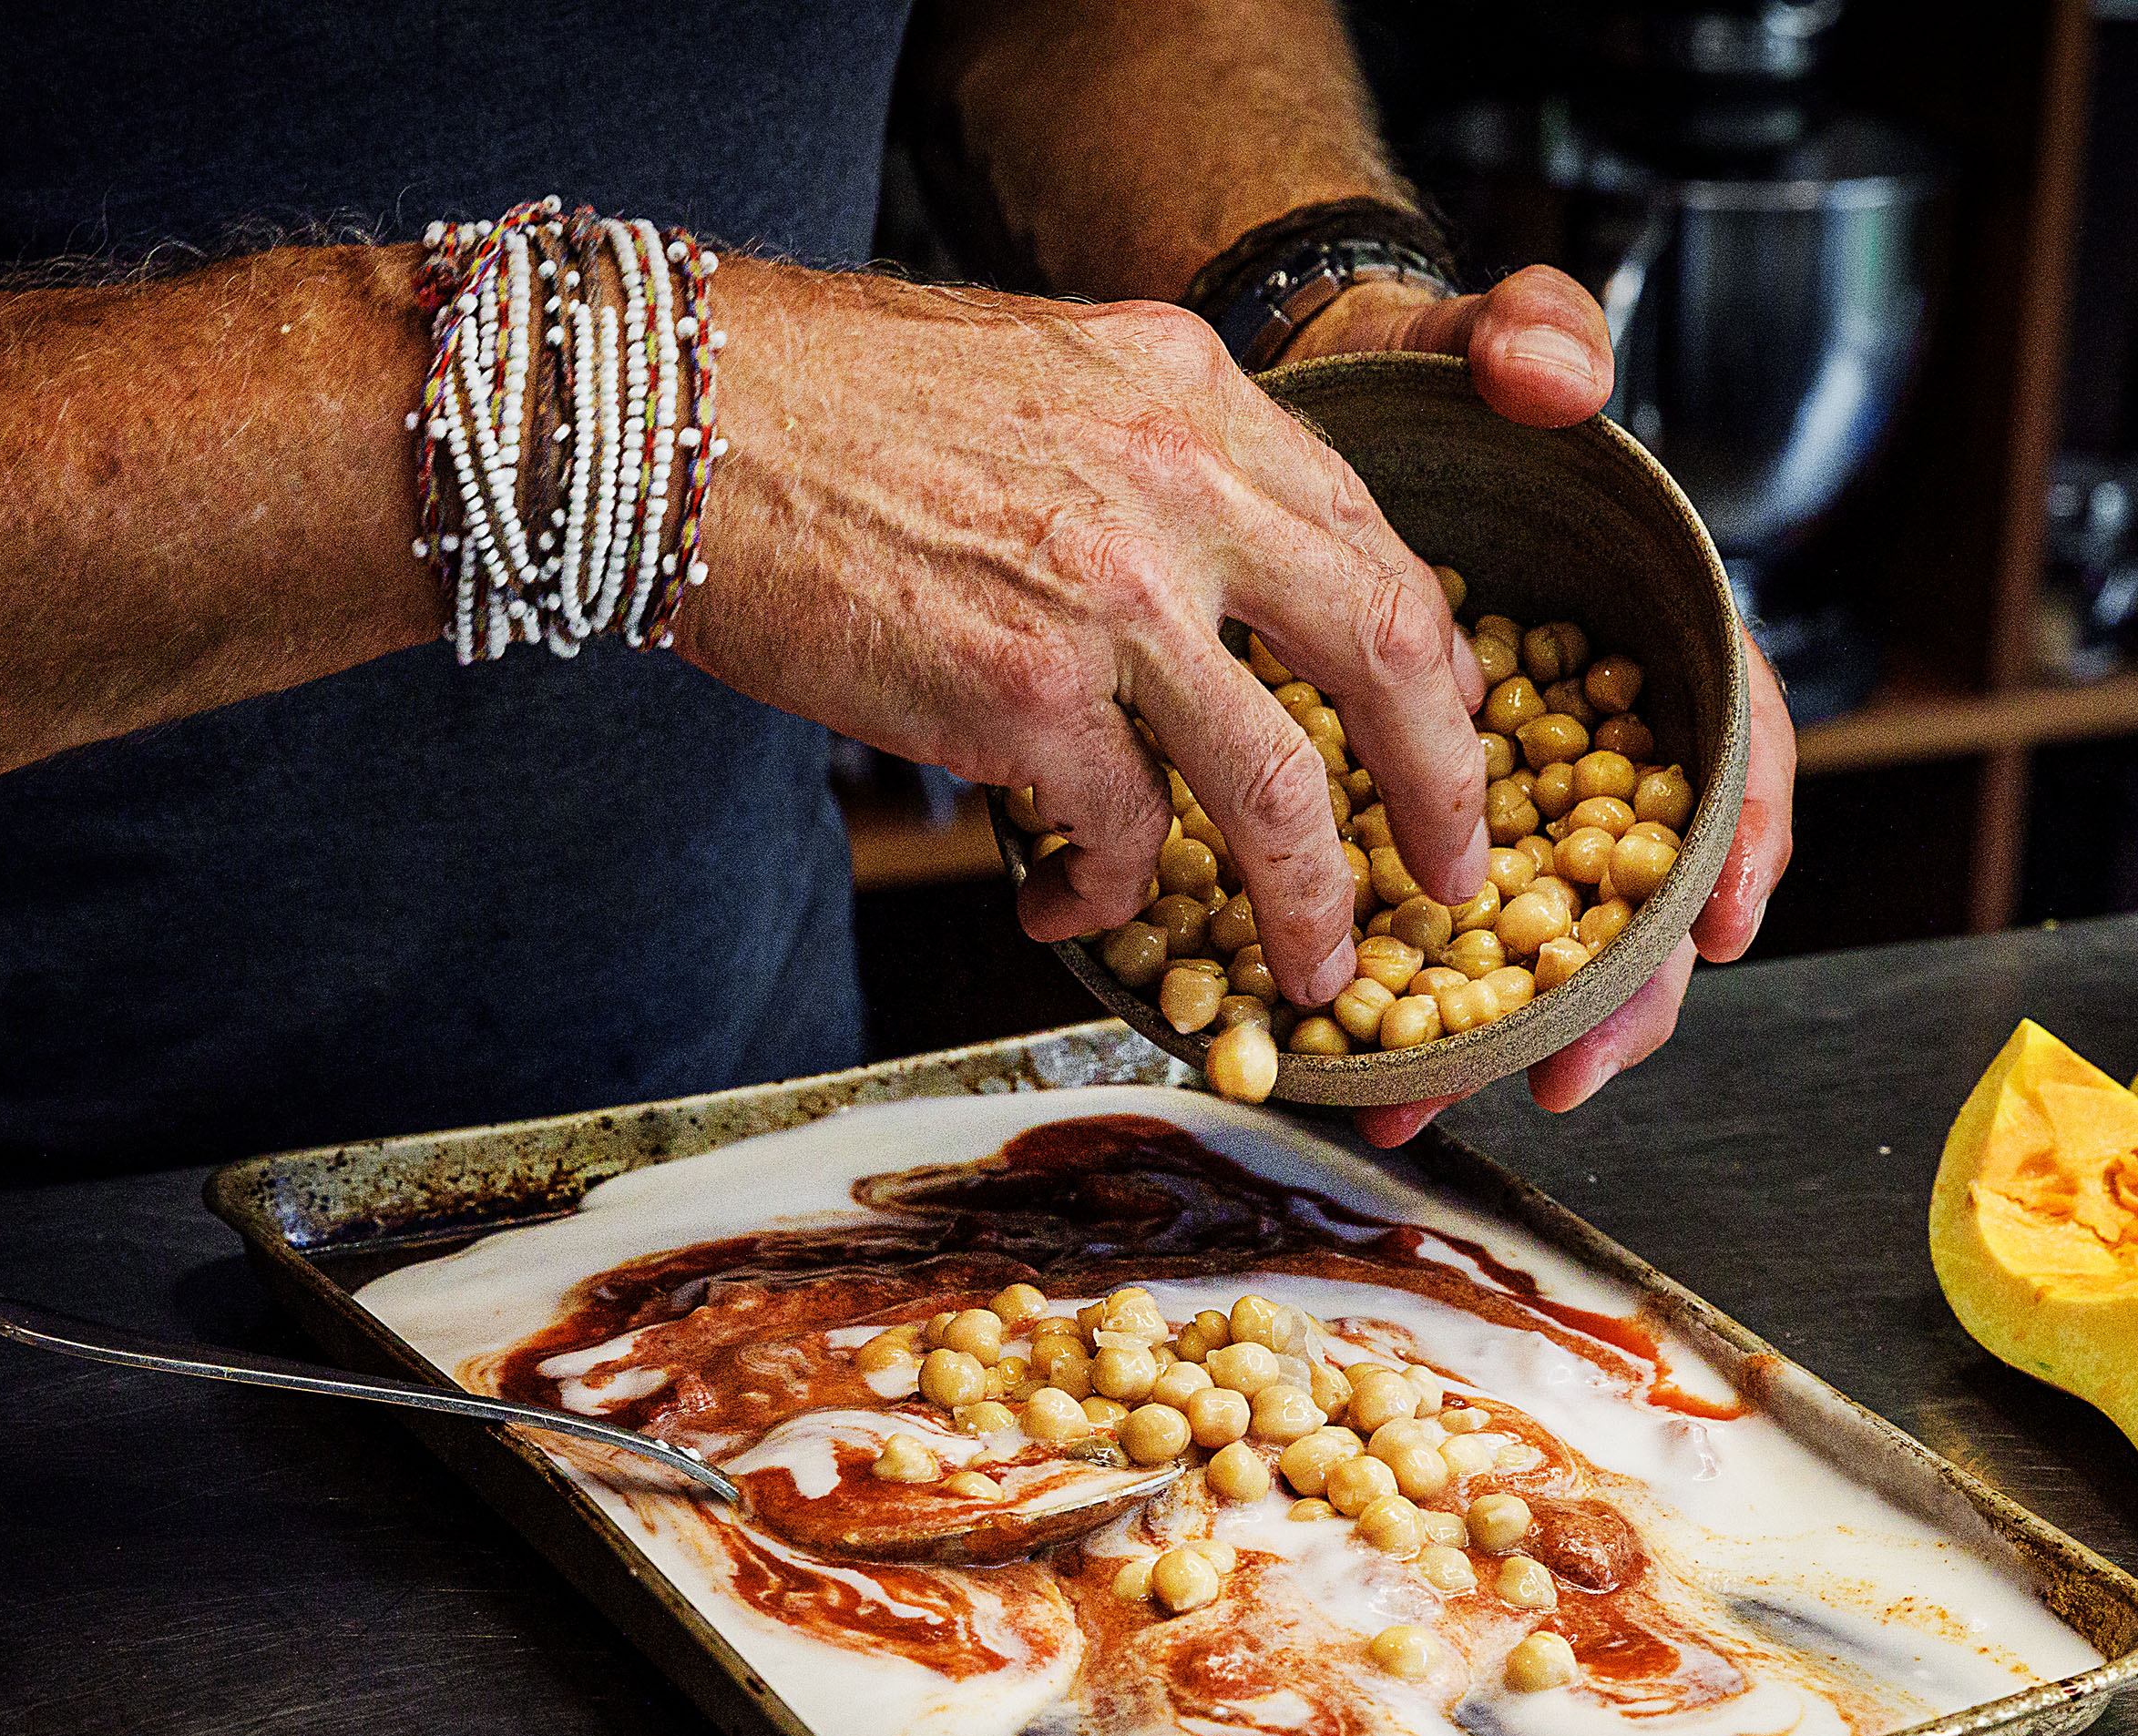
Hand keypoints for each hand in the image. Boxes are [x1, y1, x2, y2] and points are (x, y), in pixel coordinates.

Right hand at [674, 260, 1495, 1009]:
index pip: (1371, 535)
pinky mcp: (1022, 695)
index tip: (1444, 730)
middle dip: (1445, 787)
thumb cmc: (828, 399)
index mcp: (1194, 392)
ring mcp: (1110, 596)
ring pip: (1278, 786)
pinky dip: (1103, 894)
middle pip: (1390, 649)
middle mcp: (1178, 482)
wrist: (679, 417)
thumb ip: (1152, 454)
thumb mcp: (1043, 370)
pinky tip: (1064, 908)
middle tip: (1458, 874)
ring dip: (1307, 899)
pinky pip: (1117, 834)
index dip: (1431, 655)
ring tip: (1306, 964)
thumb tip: (1221, 569)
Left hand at [1283, 266, 1799, 1146]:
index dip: (1743, 837)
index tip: (1722, 924)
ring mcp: (1514, 784)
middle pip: (1643, 885)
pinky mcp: (1423, 815)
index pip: (1741, 742)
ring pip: (1535, 935)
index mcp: (1655, 632)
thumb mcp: (1485, 337)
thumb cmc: (1431, 381)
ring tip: (1417, 1102)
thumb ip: (1539, 337)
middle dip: (1610, 993)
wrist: (1320, 410)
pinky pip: (1427, 924)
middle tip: (1560, 1074)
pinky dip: (1398, 998)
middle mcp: (1601, 729)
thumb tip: (1557, 371)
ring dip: (1492, 1031)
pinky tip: (1341, 1062)